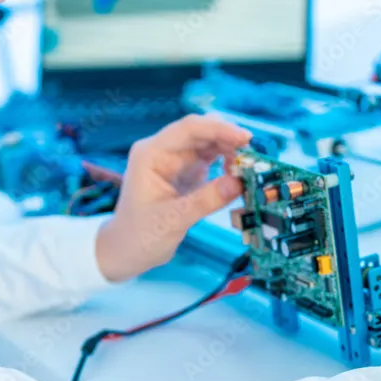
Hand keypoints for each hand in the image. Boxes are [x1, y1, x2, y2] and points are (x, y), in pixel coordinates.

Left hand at [95, 114, 251, 281]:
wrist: (128, 251)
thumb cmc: (141, 235)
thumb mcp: (173, 220)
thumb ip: (205, 200)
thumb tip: (239, 182)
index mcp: (151, 153)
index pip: (188, 129)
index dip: (218, 129)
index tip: (244, 138)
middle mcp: (162, 151)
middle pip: (200, 132)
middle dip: (227, 138)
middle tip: (252, 153)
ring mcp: (175, 160)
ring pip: (208, 143)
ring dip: (230, 150)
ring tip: (248, 166)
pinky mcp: (186, 172)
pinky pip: (211, 159)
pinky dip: (226, 163)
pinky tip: (238, 173)